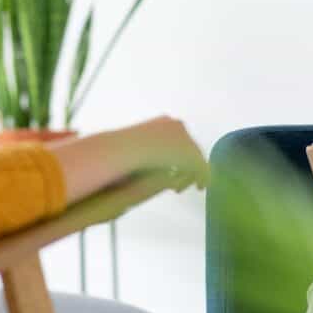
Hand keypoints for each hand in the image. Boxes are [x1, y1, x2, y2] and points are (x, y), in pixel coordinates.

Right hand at [48, 115, 208, 202]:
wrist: (125, 149)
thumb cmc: (117, 151)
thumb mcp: (121, 151)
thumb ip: (122, 156)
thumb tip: (110, 161)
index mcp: (162, 123)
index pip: (174, 138)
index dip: (172, 154)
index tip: (169, 169)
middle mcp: (177, 127)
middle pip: (188, 146)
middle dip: (184, 163)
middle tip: (179, 182)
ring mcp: (186, 139)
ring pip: (195, 158)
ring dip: (192, 173)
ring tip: (181, 189)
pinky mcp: (192, 154)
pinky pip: (201, 168)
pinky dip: (201, 178)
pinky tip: (199, 189)